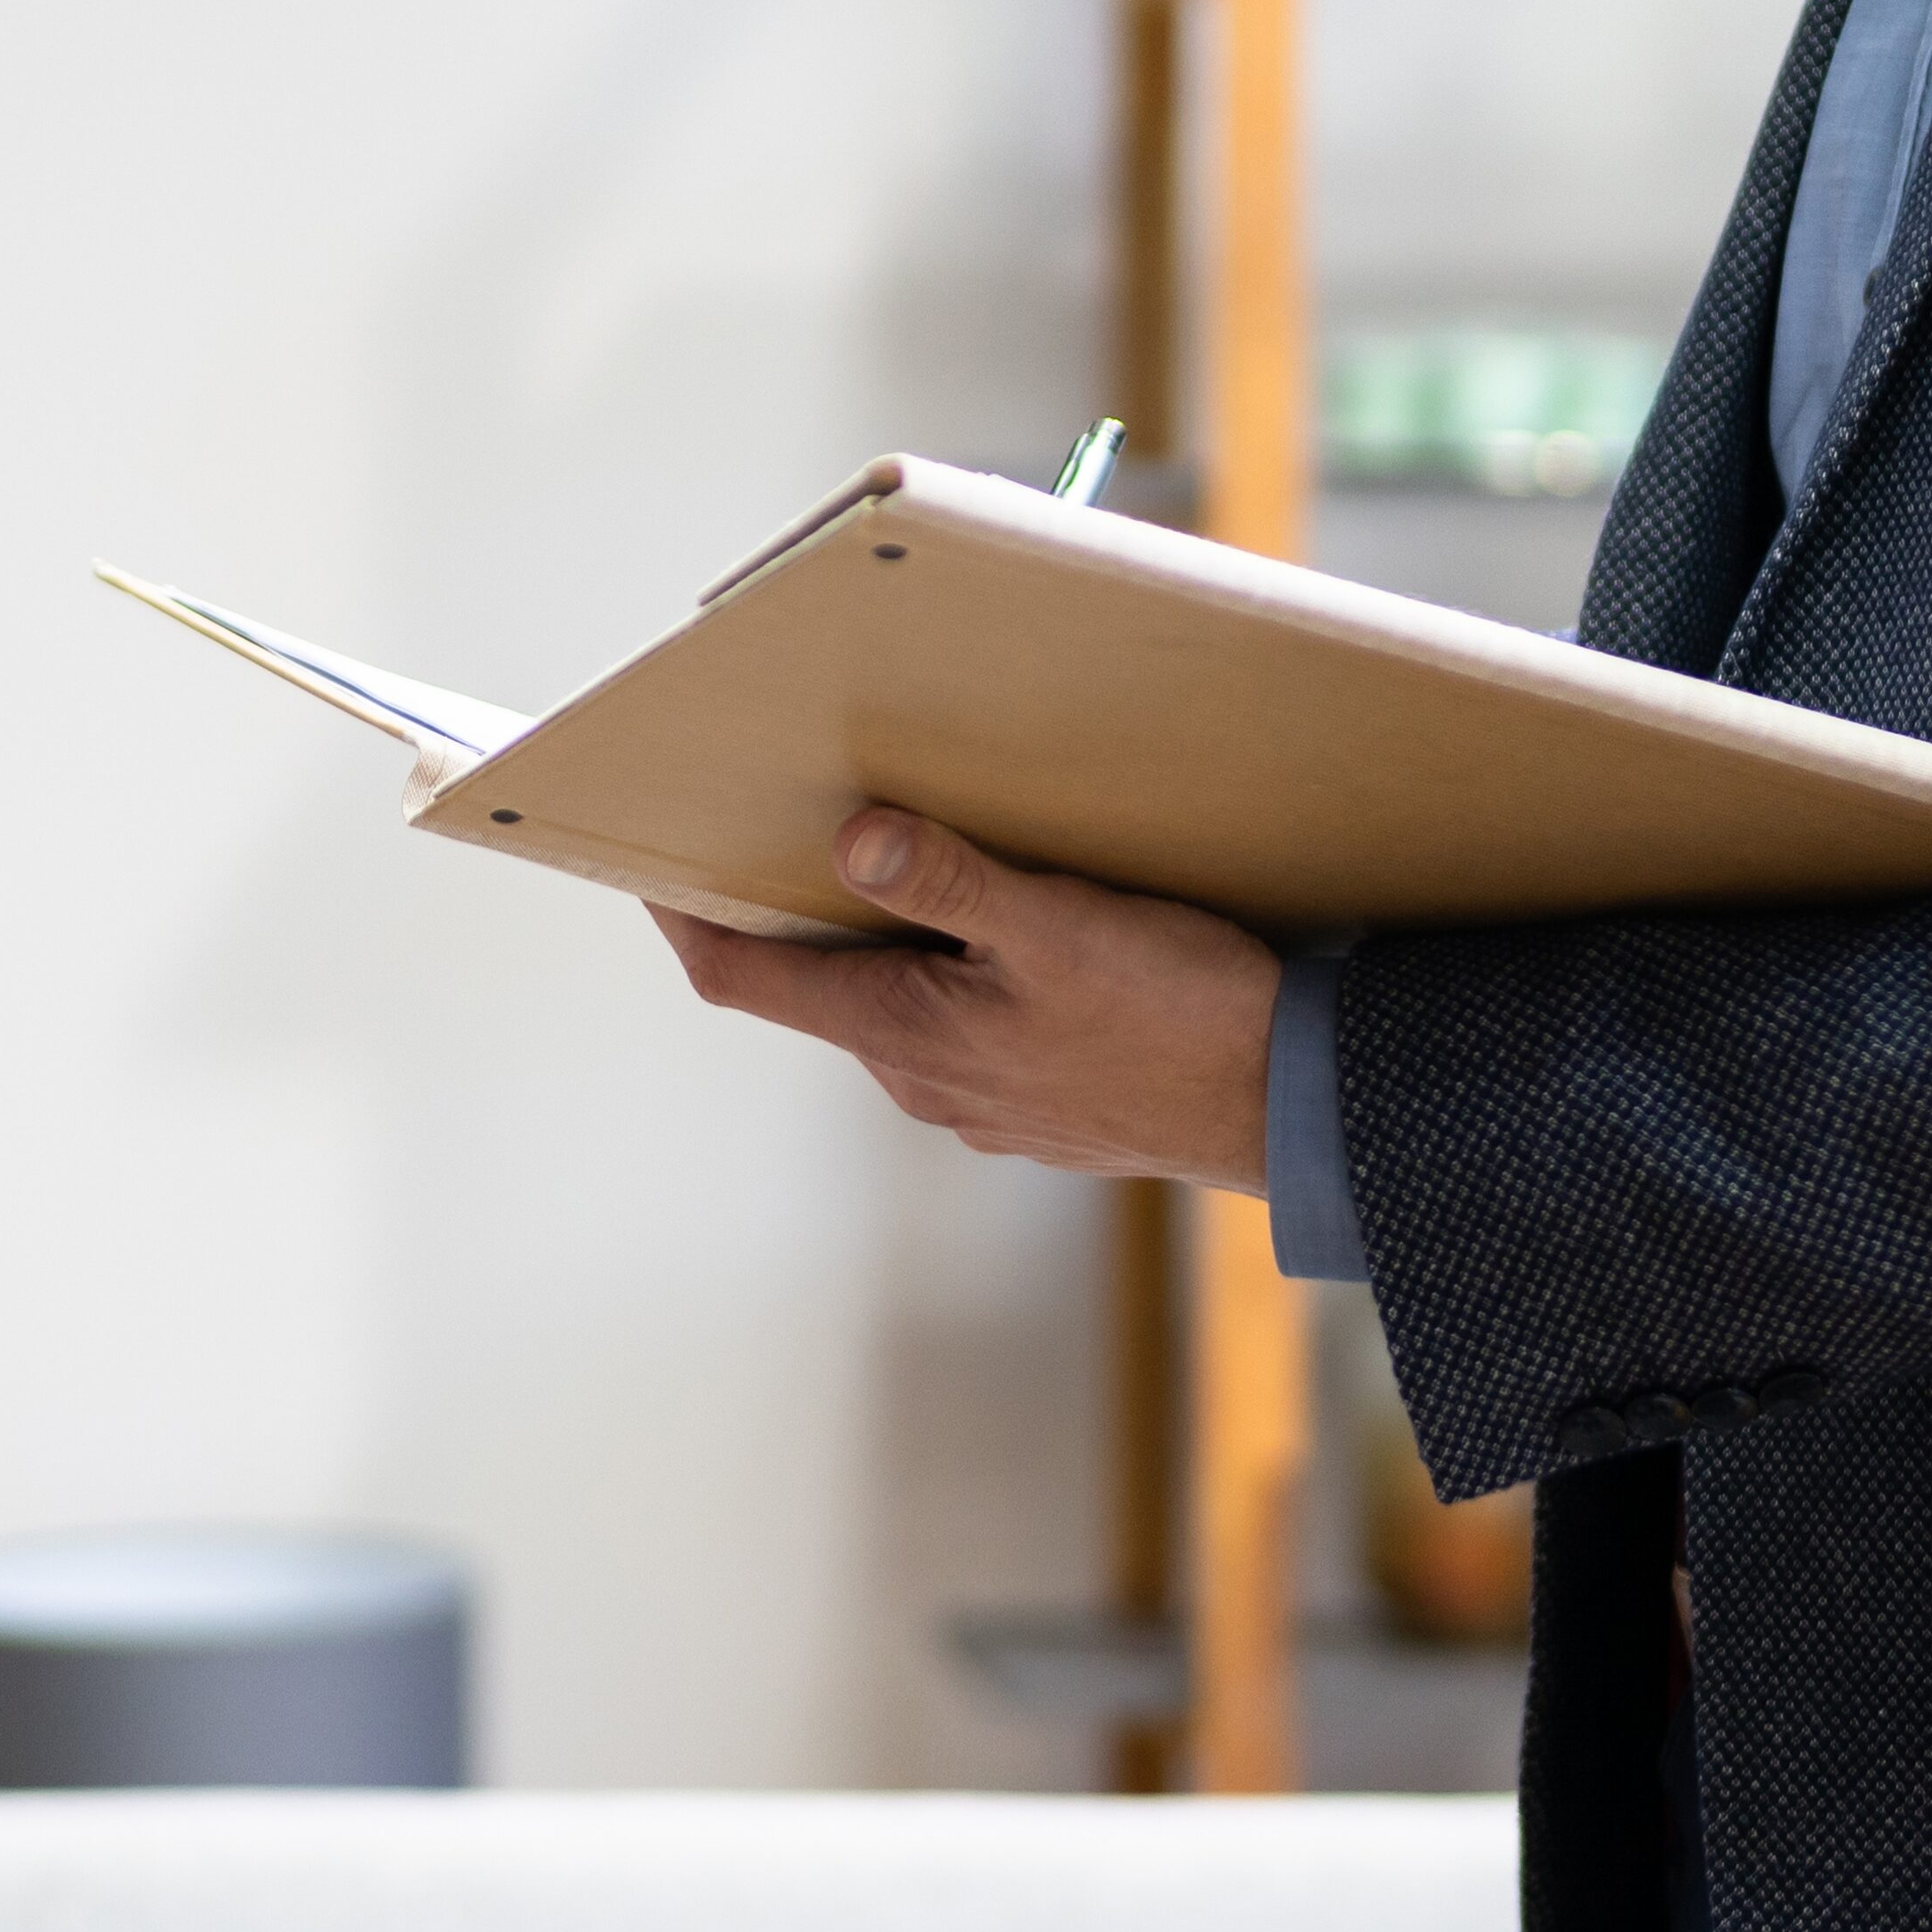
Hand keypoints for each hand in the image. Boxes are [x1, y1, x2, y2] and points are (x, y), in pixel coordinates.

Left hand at [651, 809, 1278, 1193]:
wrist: (1290, 1109)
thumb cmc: (1182, 1017)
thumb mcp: (1058, 925)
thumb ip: (946, 882)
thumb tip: (849, 841)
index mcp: (905, 1035)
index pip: (744, 978)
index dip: (681, 915)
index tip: (641, 858)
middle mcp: (925, 1083)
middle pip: (819, 987)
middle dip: (792, 911)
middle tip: (783, 822)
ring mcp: (982, 1102)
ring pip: (897, 1008)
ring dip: (885, 942)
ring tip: (907, 856)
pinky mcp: (1039, 1103)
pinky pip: (964, 1029)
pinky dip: (953, 975)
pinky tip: (1009, 930)